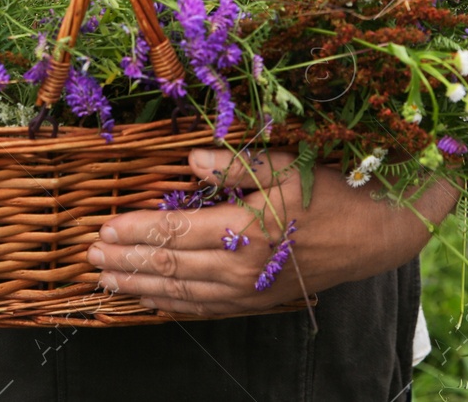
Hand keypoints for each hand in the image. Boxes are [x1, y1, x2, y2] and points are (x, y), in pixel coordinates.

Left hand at [87, 147, 458, 316]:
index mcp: (246, 228)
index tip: (104, 228)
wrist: (377, 234)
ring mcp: (248, 290)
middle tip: (90, 257)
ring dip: (140, 285)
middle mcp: (241, 266)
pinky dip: (172, 305)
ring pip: (181, 293)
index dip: (136, 231)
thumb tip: (189, 159)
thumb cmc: (331, 190)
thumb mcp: (285, 164)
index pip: (175, 232)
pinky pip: (204, 309)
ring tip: (108, 280)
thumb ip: (234, 163)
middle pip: (170, 267)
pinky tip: (150, 299)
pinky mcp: (257, 302)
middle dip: (126, 261)